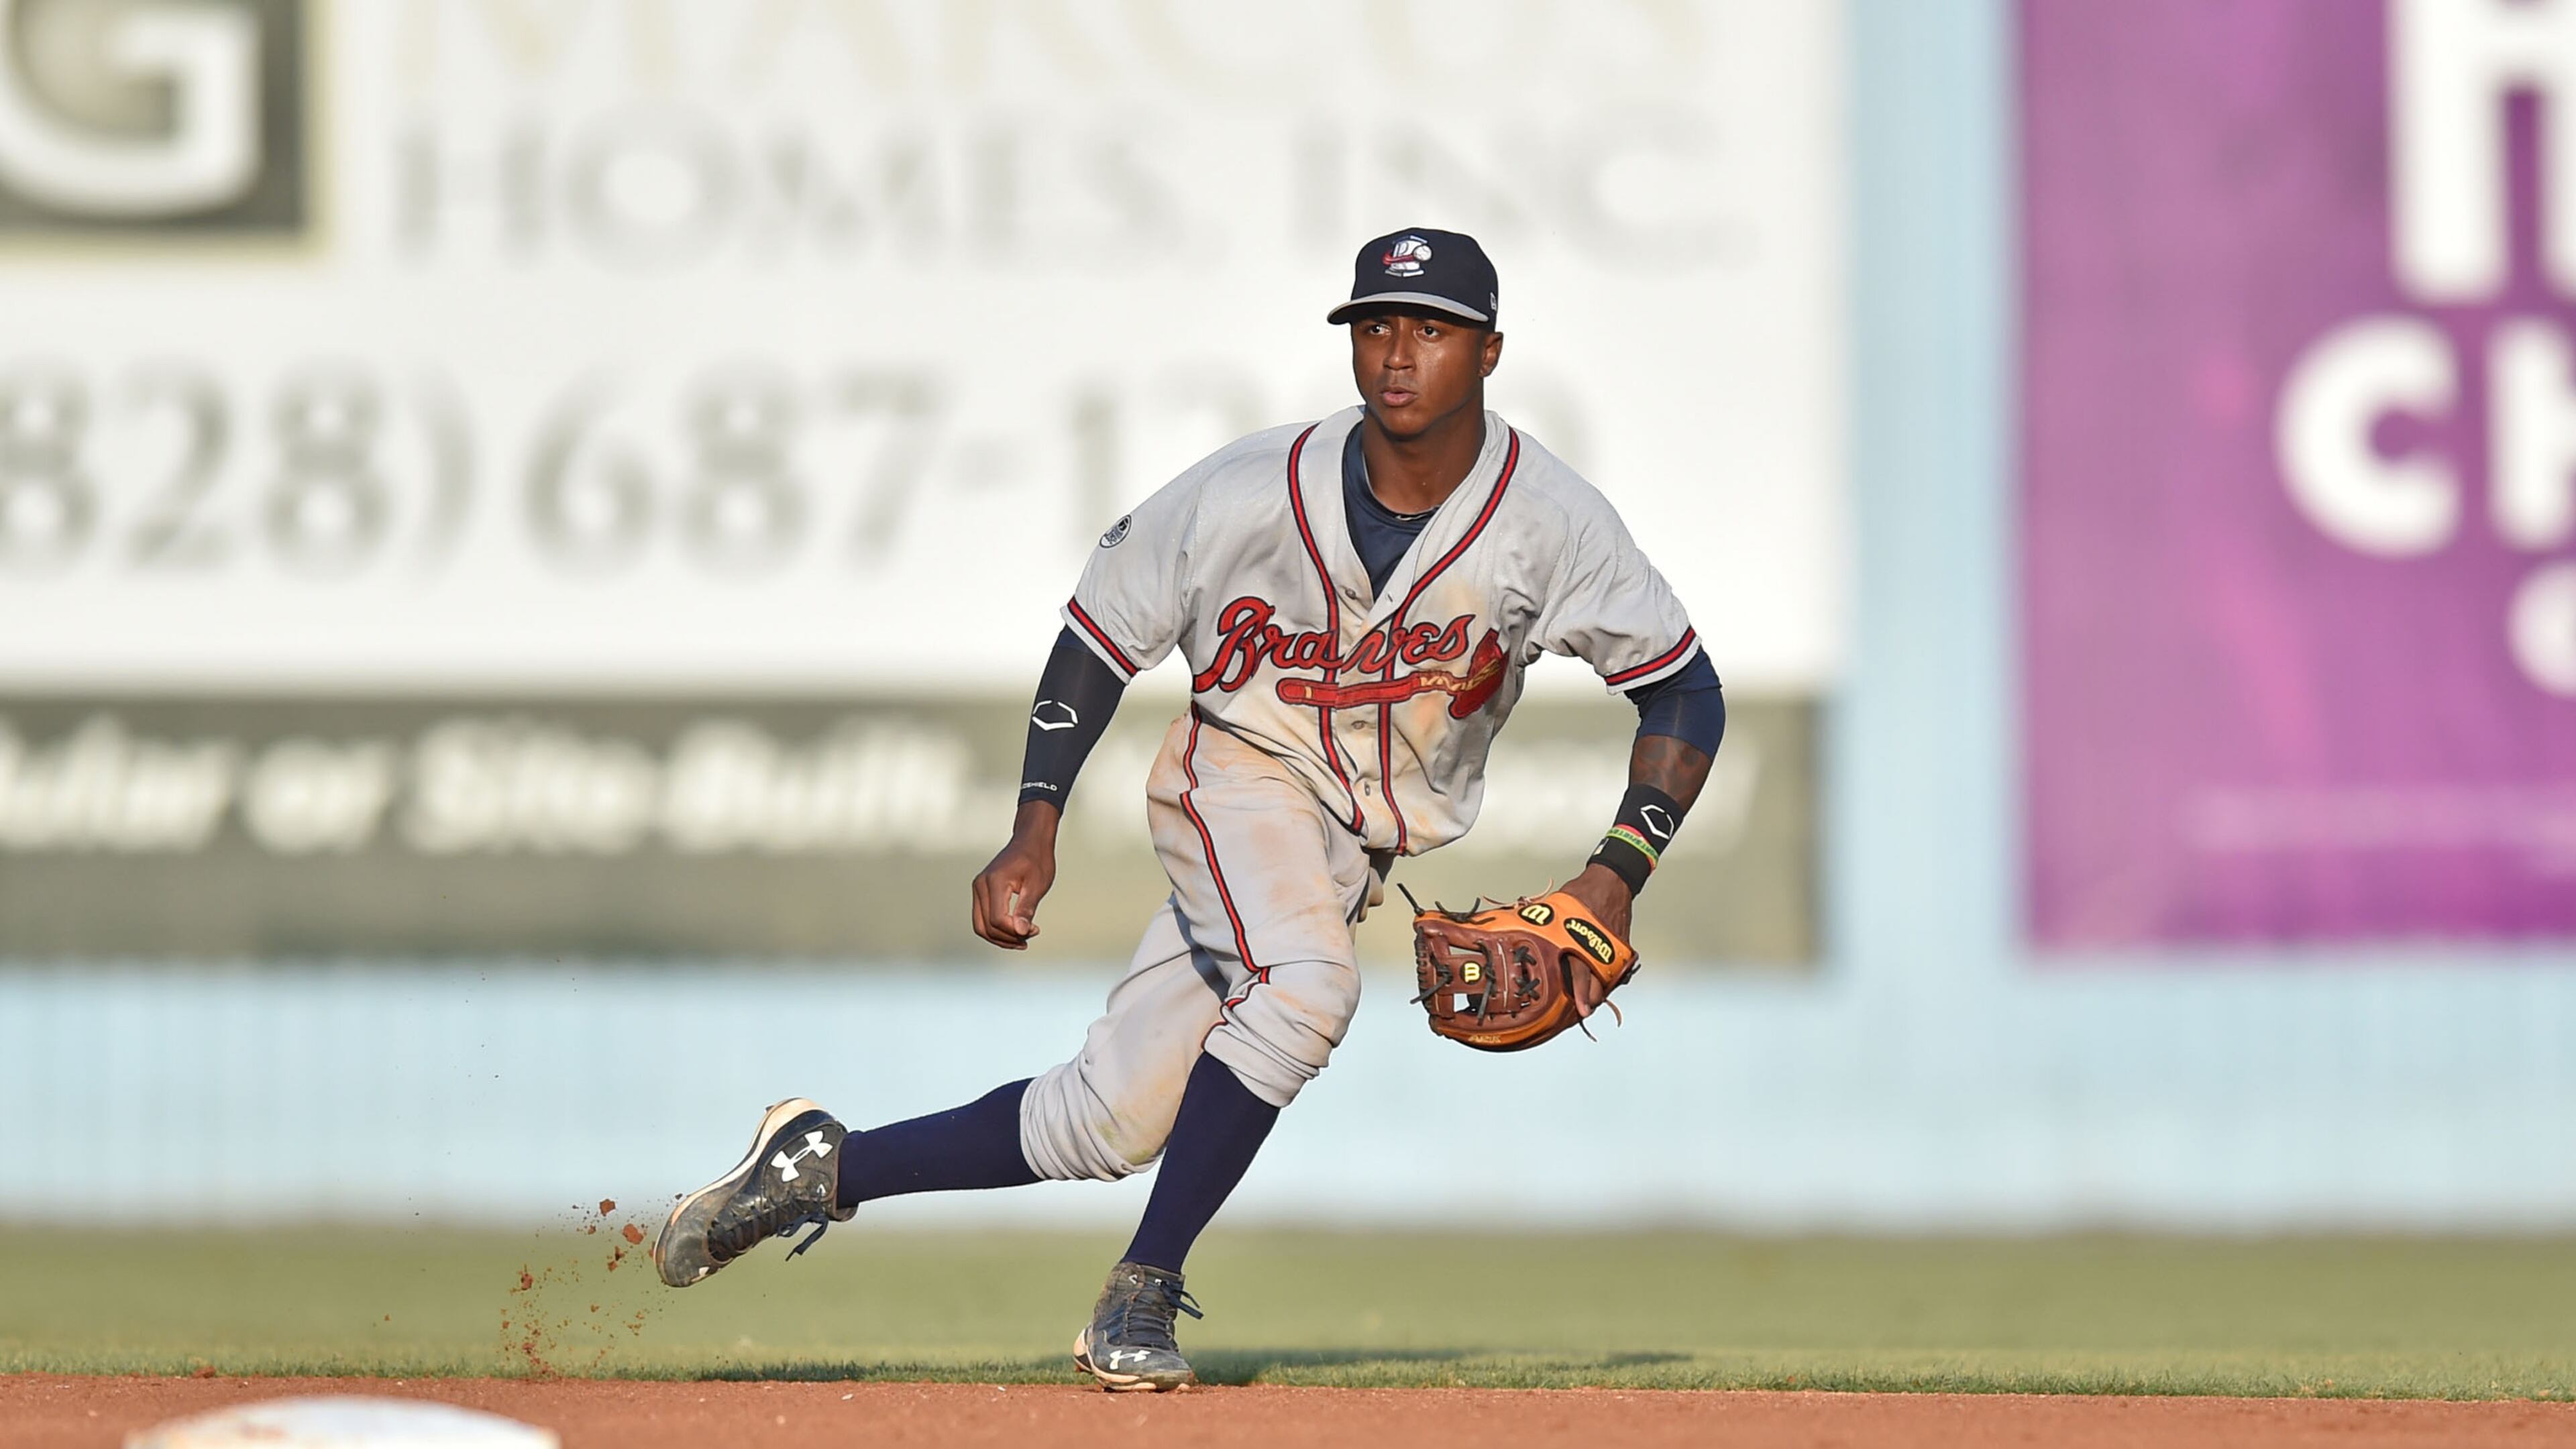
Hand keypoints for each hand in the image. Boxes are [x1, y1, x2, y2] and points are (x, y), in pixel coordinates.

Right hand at [971, 802, 1059, 949]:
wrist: (1030, 841)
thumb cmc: (1037, 859)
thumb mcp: (1037, 885)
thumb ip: (1027, 909)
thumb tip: (1021, 932)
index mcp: (994, 882)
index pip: (997, 919)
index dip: (1015, 932)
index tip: (1036, 929)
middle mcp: (980, 885)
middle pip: (987, 927)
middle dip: (1008, 938)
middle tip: (1030, 936)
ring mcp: (978, 889)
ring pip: (981, 926)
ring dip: (1001, 938)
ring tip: (1023, 939)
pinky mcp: (981, 892)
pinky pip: (982, 918)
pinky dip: (996, 929)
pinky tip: (1015, 931)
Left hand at [1556, 863, 1634, 1016]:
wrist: (1611, 881)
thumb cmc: (1581, 894)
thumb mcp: (1556, 908)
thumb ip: (1544, 927)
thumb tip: (1521, 936)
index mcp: (1579, 939)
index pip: (1580, 973)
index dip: (1579, 994)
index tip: (1581, 1010)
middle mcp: (1599, 947)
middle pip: (1597, 984)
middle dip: (1589, 999)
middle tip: (1580, 1010)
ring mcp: (1613, 949)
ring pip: (1607, 980)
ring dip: (1597, 991)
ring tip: (1588, 1001)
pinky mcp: (1622, 947)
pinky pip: (1615, 969)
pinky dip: (1606, 978)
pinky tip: (1598, 983)